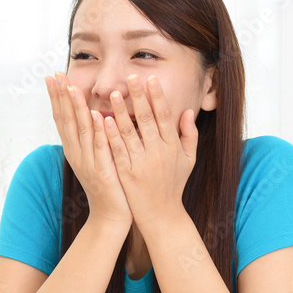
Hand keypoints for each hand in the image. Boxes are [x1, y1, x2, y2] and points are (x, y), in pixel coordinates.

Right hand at [46, 72, 131, 226]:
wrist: (110, 216)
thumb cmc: (108, 185)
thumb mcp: (95, 158)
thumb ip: (92, 137)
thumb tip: (91, 114)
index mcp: (74, 149)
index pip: (62, 118)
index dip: (56, 97)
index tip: (52, 76)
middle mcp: (76, 154)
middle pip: (66, 120)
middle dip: (61, 96)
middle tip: (56, 74)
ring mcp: (88, 163)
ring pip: (81, 131)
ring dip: (76, 109)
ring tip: (72, 88)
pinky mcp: (103, 171)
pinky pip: (100, 148)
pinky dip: (99, 132)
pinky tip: (98, 117)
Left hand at [102, 74, 196, 225]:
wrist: (161, 215)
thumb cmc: (173, 185)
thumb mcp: (188, 160)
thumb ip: (189, 134)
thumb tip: (188, 111)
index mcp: (172, 147)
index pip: (165, 116)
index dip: (158, 97)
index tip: (151, 79)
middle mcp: (158, 153)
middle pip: (147, 120)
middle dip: (139, 97)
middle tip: (130, 77)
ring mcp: (142, 163)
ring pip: (130, 133)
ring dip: (121, 112)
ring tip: (113, 94)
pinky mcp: (127, 174)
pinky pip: (118, 151)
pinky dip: (110, 135)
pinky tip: (103, 120)